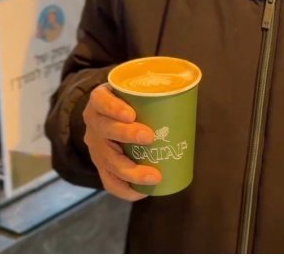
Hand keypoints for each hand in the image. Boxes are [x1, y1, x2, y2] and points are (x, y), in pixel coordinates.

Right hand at [82, 83, 161, 201]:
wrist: (108, 117)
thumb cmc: (130, 102)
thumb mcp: (134, 90)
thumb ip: (155, 90)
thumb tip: (189, 91)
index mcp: (99, 101)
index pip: (101, 101)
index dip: (113, 108)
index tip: (132, 114)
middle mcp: (94, 123)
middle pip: (105, 130)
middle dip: (127, 134)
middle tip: (150, 137)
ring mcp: (96, 147)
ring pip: (108, 161)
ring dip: (130, 171)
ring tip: (154, 176)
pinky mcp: (101, 166)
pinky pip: (109, 182)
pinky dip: (126, 190)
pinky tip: (143, 192)